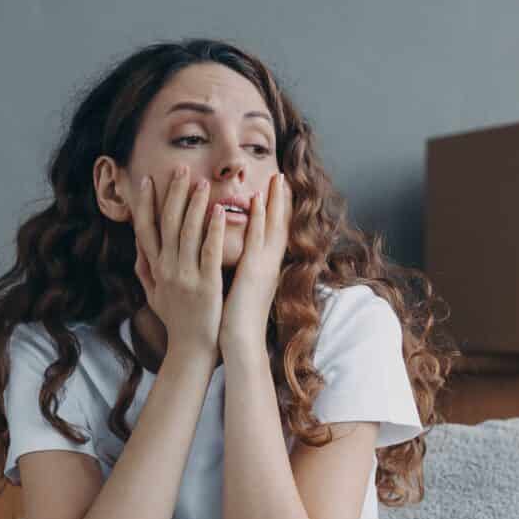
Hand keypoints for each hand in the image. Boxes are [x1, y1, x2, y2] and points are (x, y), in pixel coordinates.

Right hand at [131, 172, 223, 358]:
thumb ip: (145, 271)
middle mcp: (167, 268)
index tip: (146, 178)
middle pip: (167, 223)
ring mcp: (185, 276)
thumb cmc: (176, 323)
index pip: (146, 228)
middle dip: (173, 193)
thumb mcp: (154, 296)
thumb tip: (138, 248)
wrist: (190, 352)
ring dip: (194, 204)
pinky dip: (213, 230)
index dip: (145, 203)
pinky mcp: (206, 285)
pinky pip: (208, 252)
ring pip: (188, 232)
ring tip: (201, 181)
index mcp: (156, 269)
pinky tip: (219, 211)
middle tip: (181, 167)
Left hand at [219, 172, 290, 356]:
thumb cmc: (237, 322)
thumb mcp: (242, 291)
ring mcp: (264, 267)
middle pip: (279, 225)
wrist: (241, 343)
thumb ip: (243, 273)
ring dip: (275, 201)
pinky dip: (259, 218)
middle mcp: (269, 265)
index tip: (276, 191)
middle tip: (281, 175)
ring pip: (272, 227)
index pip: (273, 234)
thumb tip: (238, 263)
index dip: (277, 212)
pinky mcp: (253, 272)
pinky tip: (257, 199)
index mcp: (265, 269)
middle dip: (281, 200)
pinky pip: (257, 240)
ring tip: (276, 177)